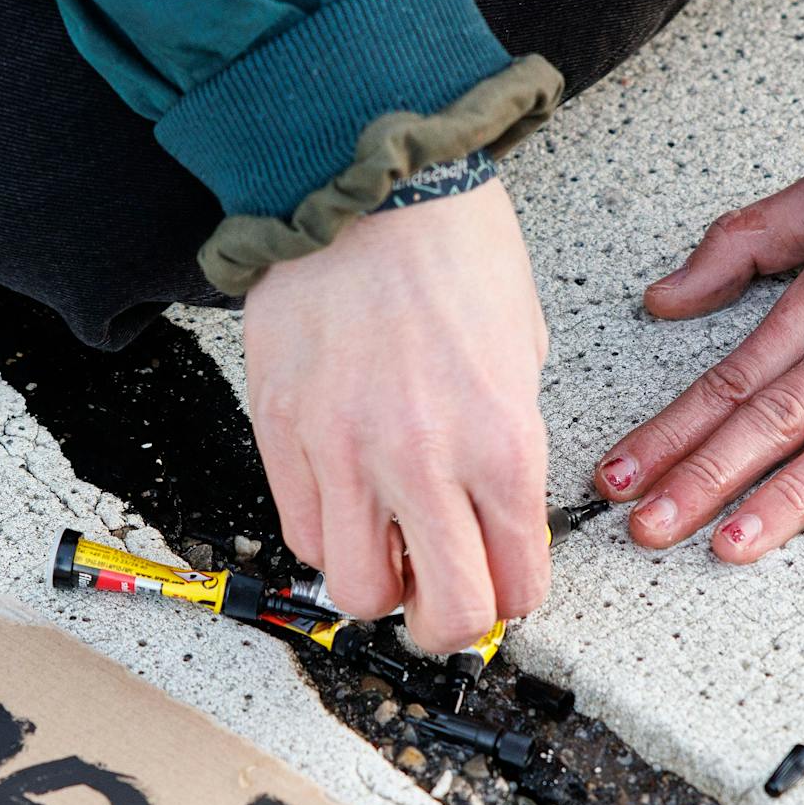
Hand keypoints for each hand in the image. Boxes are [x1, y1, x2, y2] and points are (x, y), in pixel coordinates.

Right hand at [244, 177, 549, 651]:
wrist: (366, 181)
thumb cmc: (453, 249)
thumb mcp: (520, 353)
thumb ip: (507, 446)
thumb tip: (490, 512)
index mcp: (503, 445)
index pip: (517, 585)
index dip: (514, 598)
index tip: (503, 584)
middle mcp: (423, 465)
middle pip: (443, 618)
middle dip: (451, 622)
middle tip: (445, 594)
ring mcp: (344, 455)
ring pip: (356, 592)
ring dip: (380, 586)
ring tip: (387, 546)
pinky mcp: (283, 434)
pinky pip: (300, 532)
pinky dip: (327, 537)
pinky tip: (345, 502)